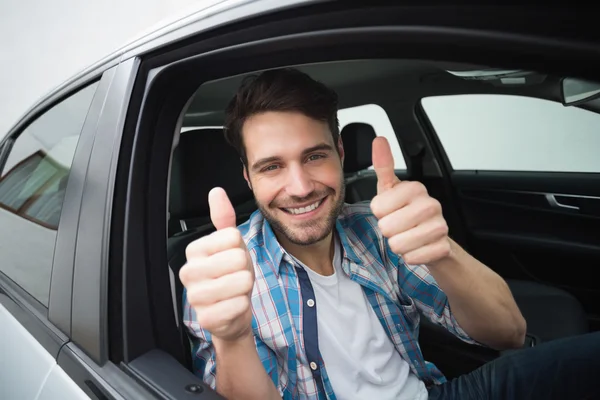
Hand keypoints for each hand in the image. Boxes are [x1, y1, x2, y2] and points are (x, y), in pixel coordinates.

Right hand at [179, 187, 254, 341]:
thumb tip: (216, 192)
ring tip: (234, 291)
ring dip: (245, 287)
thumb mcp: (231, 245)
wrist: (231, 312)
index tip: (232, 259)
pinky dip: (243, 306)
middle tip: (235, 277)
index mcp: (194, 250)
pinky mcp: (205, 318)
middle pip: (238, 259)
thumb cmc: (231, 275)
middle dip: (245, 269)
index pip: (233, 237)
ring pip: (241, 281)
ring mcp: (195, 296)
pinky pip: (239, 304)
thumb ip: (224, 218)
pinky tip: (232, 307)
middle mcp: (189, 271)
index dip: (241, 248)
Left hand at [370, 137, 450, 265]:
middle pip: (387, 228)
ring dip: (399, 246)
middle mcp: (430, 204)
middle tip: (401, 226)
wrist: (436, 240)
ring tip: (409, 237)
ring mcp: (440, 226)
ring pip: (398, 245)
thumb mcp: (393, 189)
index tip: (392, 210)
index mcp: (415, 188)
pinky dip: (411, 257)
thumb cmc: (409, 213)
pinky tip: (418, 248)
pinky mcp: (443, 247)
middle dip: (389, 232)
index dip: (380, 213)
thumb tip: (379, 140)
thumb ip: (384, 166)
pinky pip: (412, 258)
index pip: (377, 208)